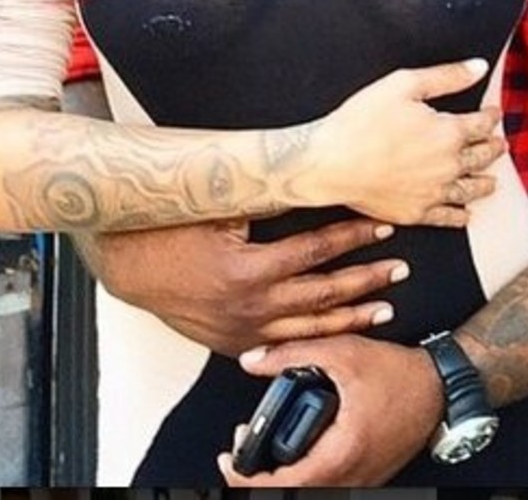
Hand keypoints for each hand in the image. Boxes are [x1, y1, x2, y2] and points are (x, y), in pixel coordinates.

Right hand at [75, 218, 406, 355]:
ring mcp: (241, 332)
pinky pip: (285, 345)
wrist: (128, 263)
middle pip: (323, 295)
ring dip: (350, 316)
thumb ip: (269, 202)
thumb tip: (317, 183)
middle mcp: (249, 308)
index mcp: (248, 271)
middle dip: (366, 281)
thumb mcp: (222, 206)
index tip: (382, 227)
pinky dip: (317, 338)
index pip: (316, 251)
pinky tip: (339, 331)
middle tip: (399, 269)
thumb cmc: (172, 227)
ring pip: (309, 329)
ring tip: (385, 307)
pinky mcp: (233, 344)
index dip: (353, 238)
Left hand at [217, 334, 442, 484]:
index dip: (243, 478)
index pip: (279, 487)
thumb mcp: (342, 352)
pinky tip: (297, 450)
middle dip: (257, 479)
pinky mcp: (366, 478)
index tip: (229, 456)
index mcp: (340, 455)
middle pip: (290, 494)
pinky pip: (326, 487)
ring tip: (266, 450)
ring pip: (308, 493)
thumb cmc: (398, 372)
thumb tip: (252, 360)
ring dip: (281, 480)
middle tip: (244, 451)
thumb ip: (293, 354)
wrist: (441, 386)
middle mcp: (350, 479)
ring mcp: (360, 482)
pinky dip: (304, 476)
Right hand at [301, 58, 505, 226]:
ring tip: (492, 181)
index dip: (491, 117)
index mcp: (449, 132)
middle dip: (493, 148)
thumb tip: (480, 67)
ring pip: (470, 189)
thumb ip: (446, 76)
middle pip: (481, 157)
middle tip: (499, 145)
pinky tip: (466, 215)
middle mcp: (448, 165)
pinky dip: (461, 216)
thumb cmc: (361, 121)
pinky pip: (447, 217)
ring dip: (484, 183)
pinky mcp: (415, 212)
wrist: (329, 163)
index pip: (481, 124)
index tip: (494, 113)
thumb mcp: (404, 84)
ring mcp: (433, 192)